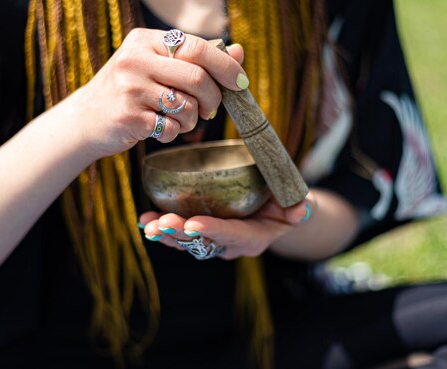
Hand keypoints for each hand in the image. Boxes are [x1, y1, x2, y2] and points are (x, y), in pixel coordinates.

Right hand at [67, 28, 246, 159]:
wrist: (84, 120)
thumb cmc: (128, 91)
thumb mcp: (156, 66)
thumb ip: (195, 59)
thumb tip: (239, 52)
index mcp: (145, 41)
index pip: (197, 47)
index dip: (225, 66)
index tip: (241, 82)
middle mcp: (135, 60)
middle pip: (197, 78)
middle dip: (213, 99)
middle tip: (210, 110)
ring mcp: (130, 88)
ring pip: (187, 106)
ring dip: (192, 120)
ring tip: (180, 120)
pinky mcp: (128, 117)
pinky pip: (171, 127)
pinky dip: (174, 132)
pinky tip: (160, 129)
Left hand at [139, 195, 315, 259]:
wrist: (278, 213)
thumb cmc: (287, 201)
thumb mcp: (300, 201)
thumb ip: (300, 205)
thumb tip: (298, 212)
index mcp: (254, 237)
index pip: (232, 234)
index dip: (213, 230)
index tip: (193, 223)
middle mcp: (231, 245)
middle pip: (204, 242)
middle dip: (181, 233)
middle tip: (162, 223)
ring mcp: (215, 242)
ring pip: (188, 242)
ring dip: (167, 233)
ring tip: (149, 224)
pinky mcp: (203, 235)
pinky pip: (181, 235)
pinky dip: (163, 228)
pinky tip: (145, 221)